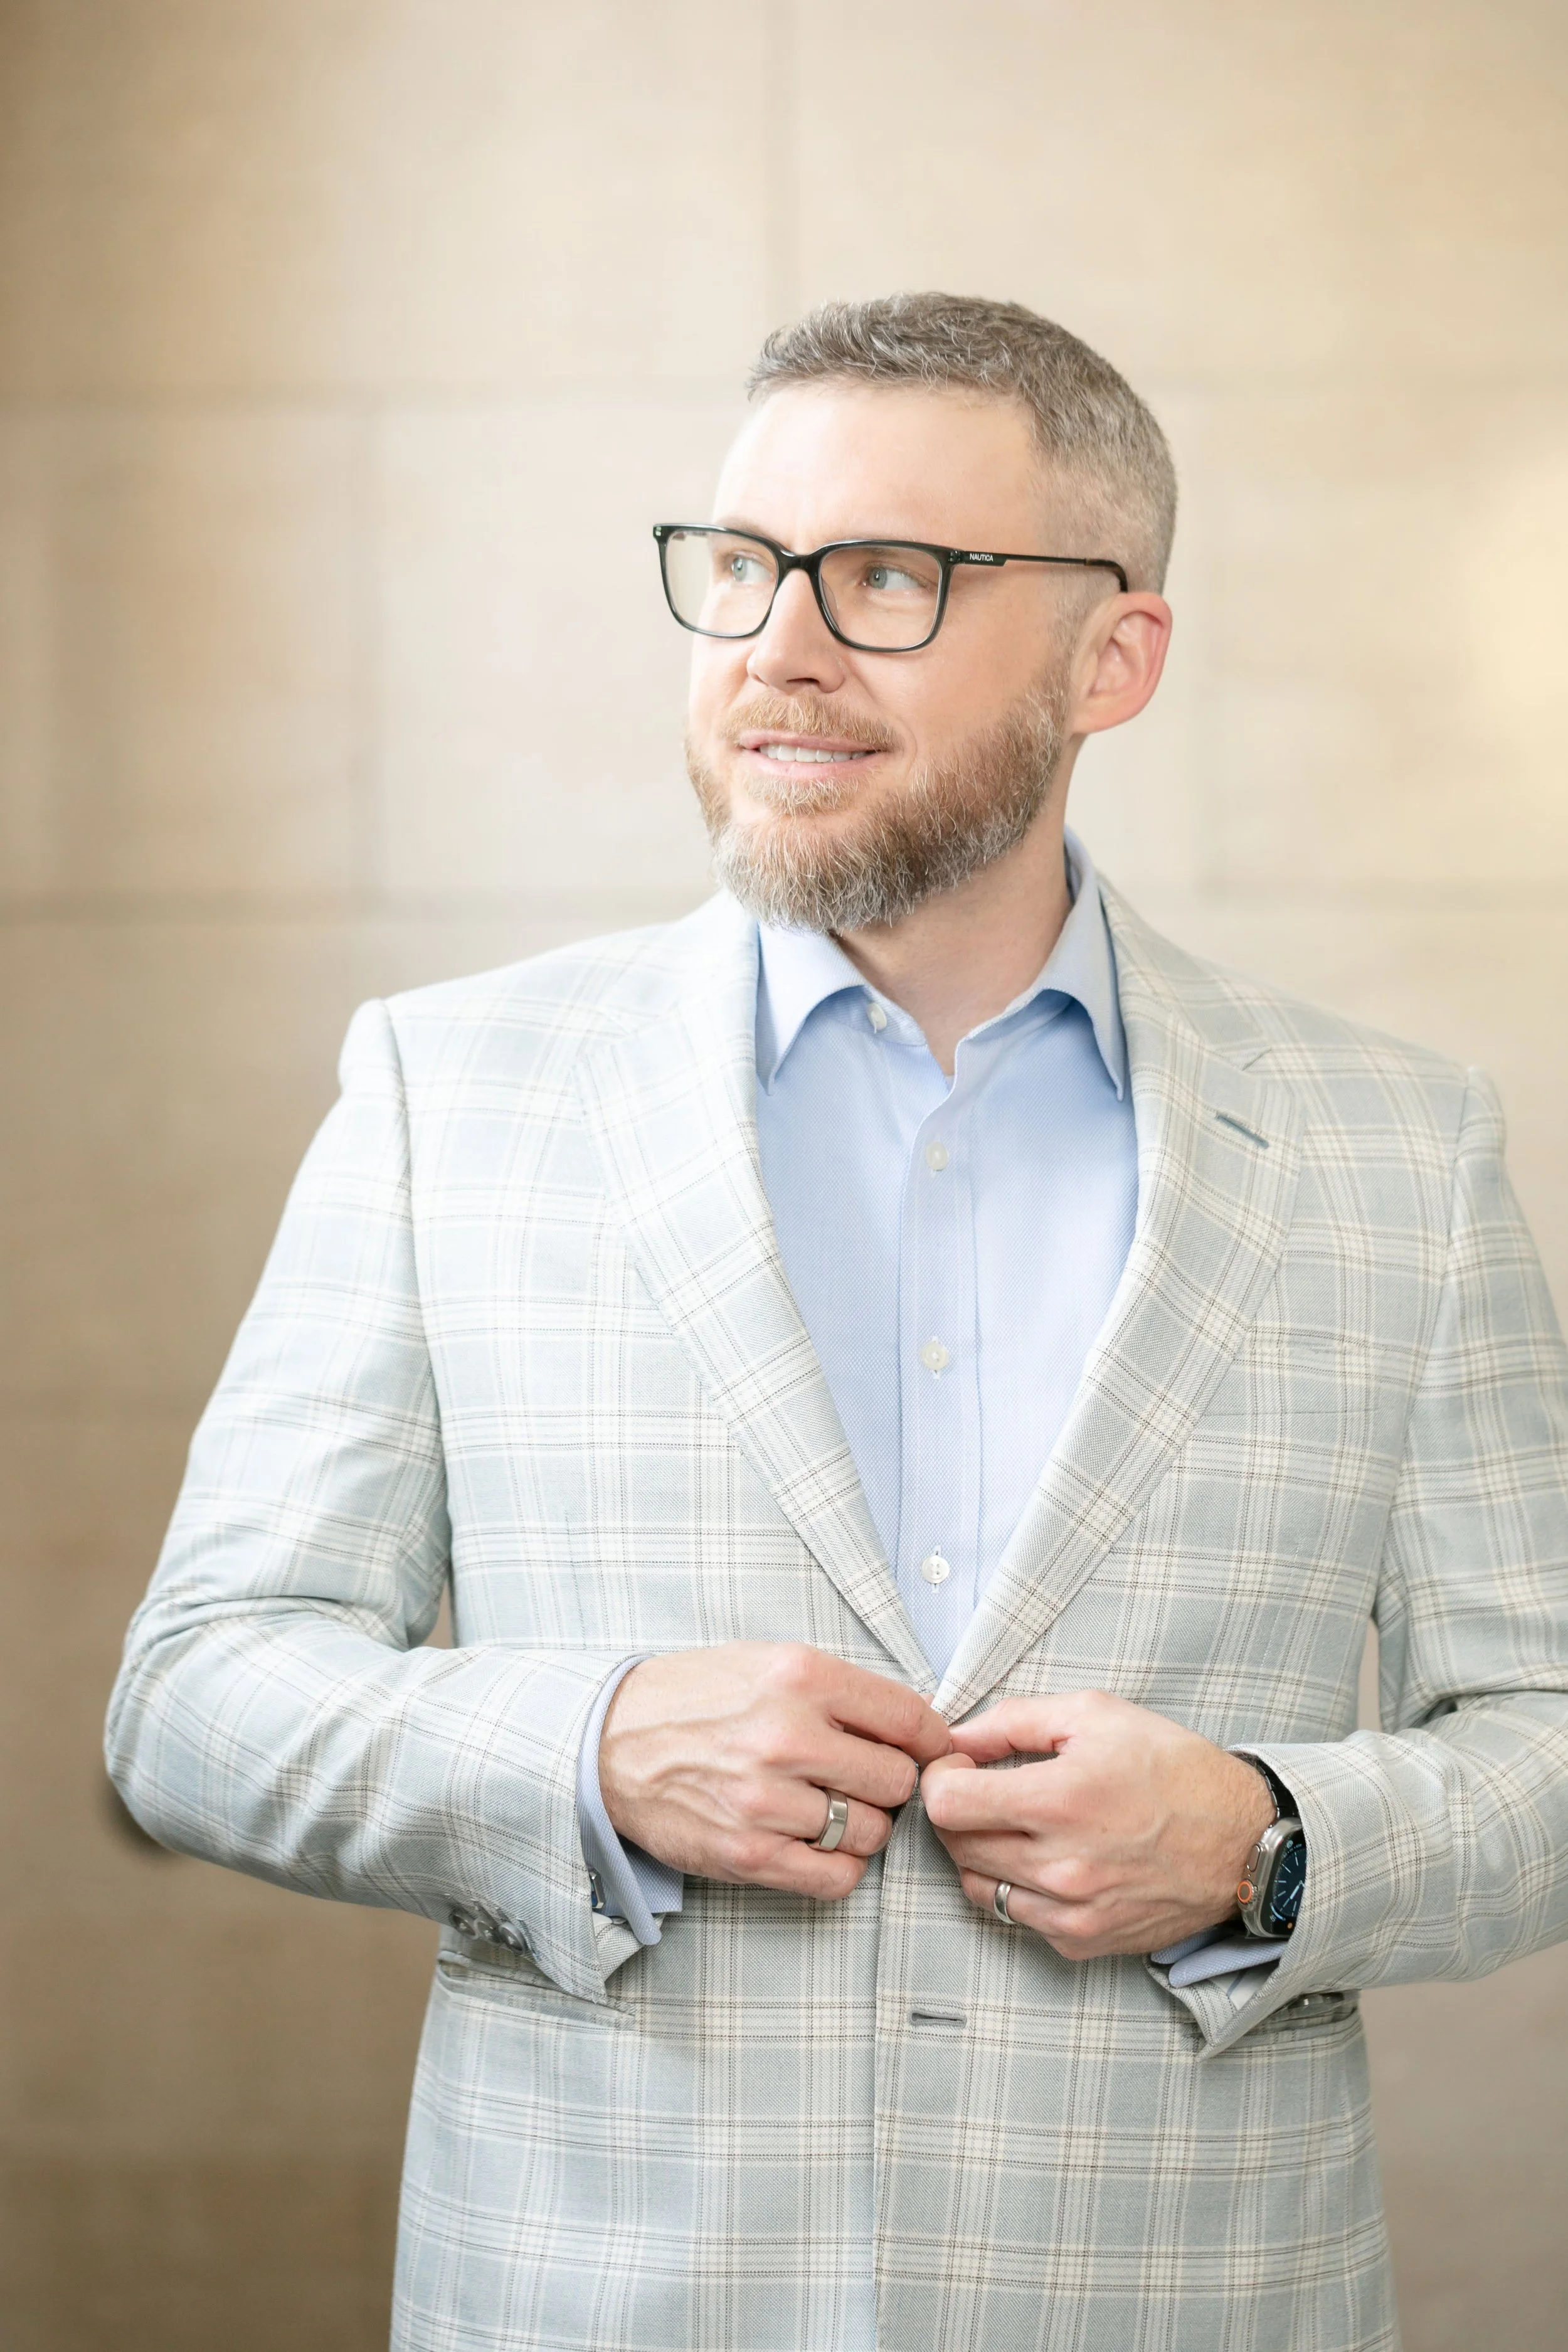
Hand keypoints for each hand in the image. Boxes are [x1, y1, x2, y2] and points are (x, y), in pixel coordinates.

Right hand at [598, 1642, 952, 1899]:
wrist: (610, 1740)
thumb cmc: (694, 1698)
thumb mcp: (768, 1661)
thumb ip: (841, 1691)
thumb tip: (919, 1722)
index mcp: (799, 1676)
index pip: (909, 1718)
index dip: (933, 1740)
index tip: (932, 1750)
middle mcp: (787, 1736)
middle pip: (898, 1781)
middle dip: (892, 1783)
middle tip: (867, 1779)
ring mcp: (766, 1800)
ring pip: (871, 1832)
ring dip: (864, 1825)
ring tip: (833, 1808)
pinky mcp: (748, 1853)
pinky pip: (836, 1878)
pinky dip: (840, 1866)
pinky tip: (819, 1843)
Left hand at [921, 1689, 1274, 1959]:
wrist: (1244, 1841)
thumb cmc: (1174, 1769)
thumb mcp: (1096, 1714)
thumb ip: (1013, 1721)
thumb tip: (955, 1734)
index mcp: (1060, 1801)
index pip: (945, 1803)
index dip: (939, 1776)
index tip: (959, 1763)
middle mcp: (1060, 1866)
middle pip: (955, 1844)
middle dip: (956, 1809)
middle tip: (983, 1787)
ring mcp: (1070, 1913)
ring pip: (977, 1885)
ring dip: (979, 1850)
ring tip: (1012, 1822)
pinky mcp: (1082, 1943)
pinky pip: (1016, 1917)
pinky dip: (1015, 1887)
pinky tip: (1044, 1858)